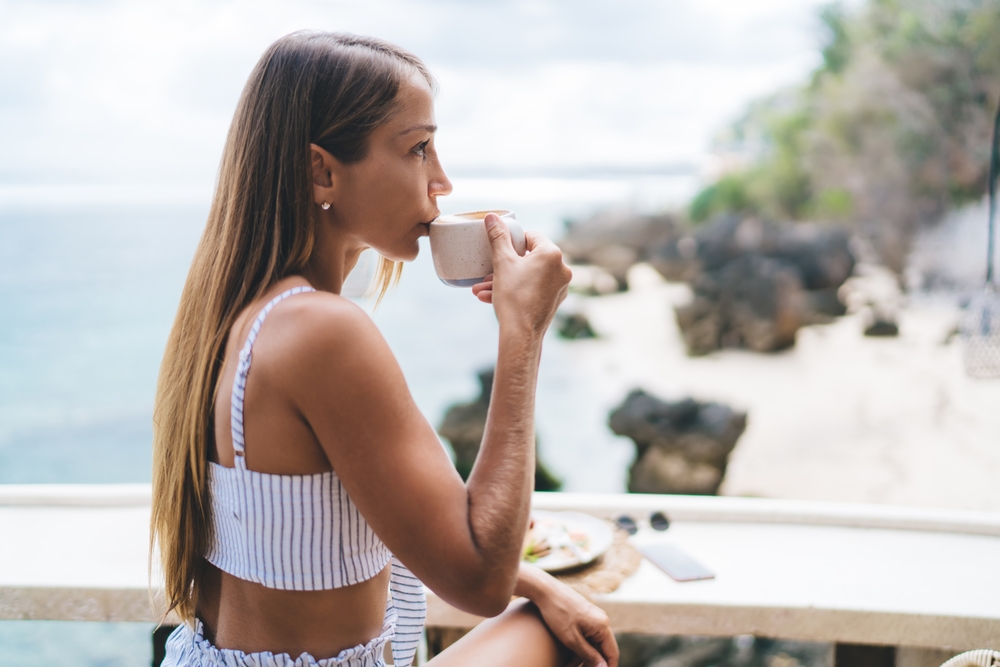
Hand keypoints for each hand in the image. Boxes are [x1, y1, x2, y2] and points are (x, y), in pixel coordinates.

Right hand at [471, 214, 570, 336]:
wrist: (521, 335)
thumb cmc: (513, 297)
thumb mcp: (502, 263)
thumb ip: (498, 237)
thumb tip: (492, 217)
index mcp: (552, 254)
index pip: (531, 236)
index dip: (512, 240)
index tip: (499, 248)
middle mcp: (562, 269)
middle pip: (529, 258)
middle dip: (504, 265)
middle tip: (487, 270)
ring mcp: (560, 287)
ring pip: (528, 276)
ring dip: (505, 280)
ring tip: (482, 288)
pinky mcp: (554, 301)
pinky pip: (532, 289)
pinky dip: (515, 290)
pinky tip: (491, 297)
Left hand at [520, 566, 618, 666]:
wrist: (545, 590)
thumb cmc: (557, 613)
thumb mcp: (572, 639)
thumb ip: (589, 655)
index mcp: (603, 626)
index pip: (612, 654)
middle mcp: (601, 621)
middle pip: (601, 650)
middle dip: (590, 663)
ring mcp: (592, 618)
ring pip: (592, 644)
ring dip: (581, 657)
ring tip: (568, 665)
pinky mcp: (584, 616)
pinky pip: (585, 636)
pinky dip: (578, 647)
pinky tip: (568, 656)